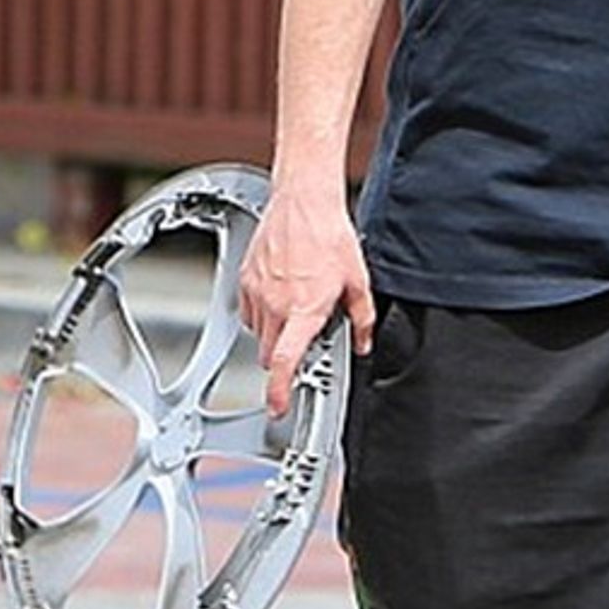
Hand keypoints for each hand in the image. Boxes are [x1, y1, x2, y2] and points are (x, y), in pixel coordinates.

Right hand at [240, 181, 374, 416]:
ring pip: (259, 334)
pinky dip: (263, 313)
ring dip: (275, 333)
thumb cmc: (330, 235)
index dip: (279, 390)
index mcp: (305, 309)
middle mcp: (276, 305)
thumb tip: (364, 342)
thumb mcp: (358, 280)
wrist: (303, 202)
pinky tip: (282, 295)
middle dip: (285, 356)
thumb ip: (363, 319)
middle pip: (270, 353)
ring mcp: (256, 292)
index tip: (278, 405)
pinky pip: (248, 311)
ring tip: (297, 307)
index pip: (285, 361)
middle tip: (305, 339)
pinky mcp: (245, 280)